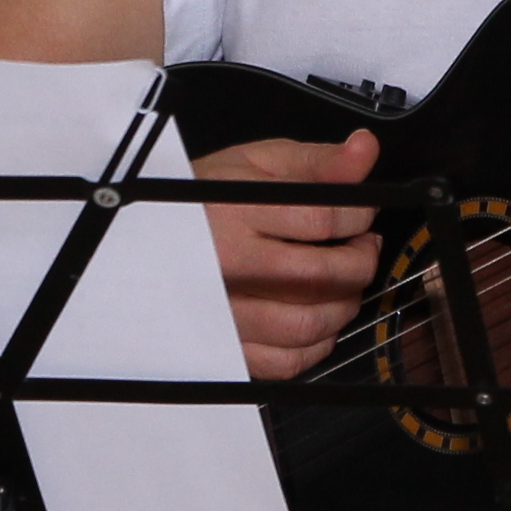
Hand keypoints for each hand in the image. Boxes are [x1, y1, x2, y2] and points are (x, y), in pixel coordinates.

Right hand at [198, 128, 380, 379]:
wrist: (145, 236)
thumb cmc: (202, 198)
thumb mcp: (255, 164)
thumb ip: (315, 161)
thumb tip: (365, 149)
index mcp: (235, 210)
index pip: (324, 218)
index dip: (359, 217)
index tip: (360, 215)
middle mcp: (227, 265)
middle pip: (322, 277)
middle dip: (359, 263)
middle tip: (359, 249)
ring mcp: (224, 312)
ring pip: (309, 324)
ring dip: (342, 305)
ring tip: (339, 283)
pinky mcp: (224, 347)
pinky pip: (286, 361)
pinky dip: (315, 345)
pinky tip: (312, 318)